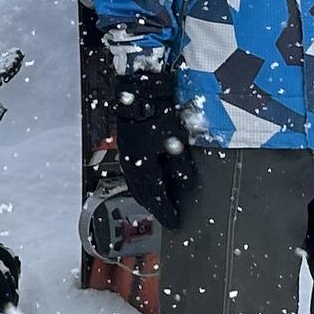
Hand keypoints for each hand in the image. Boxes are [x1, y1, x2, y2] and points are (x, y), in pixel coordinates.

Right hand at [110, 61, 194, 230]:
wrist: (139, 90)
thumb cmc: (158, 114)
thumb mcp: (175, 141)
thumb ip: (181, 166)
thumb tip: (186, 183)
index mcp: (143, 168)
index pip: (155, 198)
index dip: (166, 212)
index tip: (175, 223)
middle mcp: (131, 166)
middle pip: (143, 194)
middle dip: (155, 206)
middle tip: (167, 215)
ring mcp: (127, 155)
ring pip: (137, 185)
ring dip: (148, 195)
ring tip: (160, 200)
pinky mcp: (127, 146)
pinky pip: (134, 174)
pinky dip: (143, 182)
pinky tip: (151, 179)